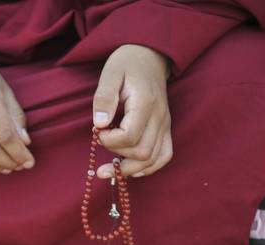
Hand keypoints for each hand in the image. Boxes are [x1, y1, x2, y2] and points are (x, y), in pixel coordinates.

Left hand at [92, 44, 171, 178]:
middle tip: (102, 141)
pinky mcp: (166, 128)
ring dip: (130, 168)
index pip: (129, 137)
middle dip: (117, 155)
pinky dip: (148, 167)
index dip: (109, 141)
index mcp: (145, 104)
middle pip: (142, 153)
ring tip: (108, 169)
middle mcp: (160, 117)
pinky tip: (131, 168)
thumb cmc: (126, 64)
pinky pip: (164, 156)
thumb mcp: (110, 74)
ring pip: (153, 159)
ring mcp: (165, 124)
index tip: (97, 131)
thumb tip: (100, 125)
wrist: (149, 56)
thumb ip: (104, 98)